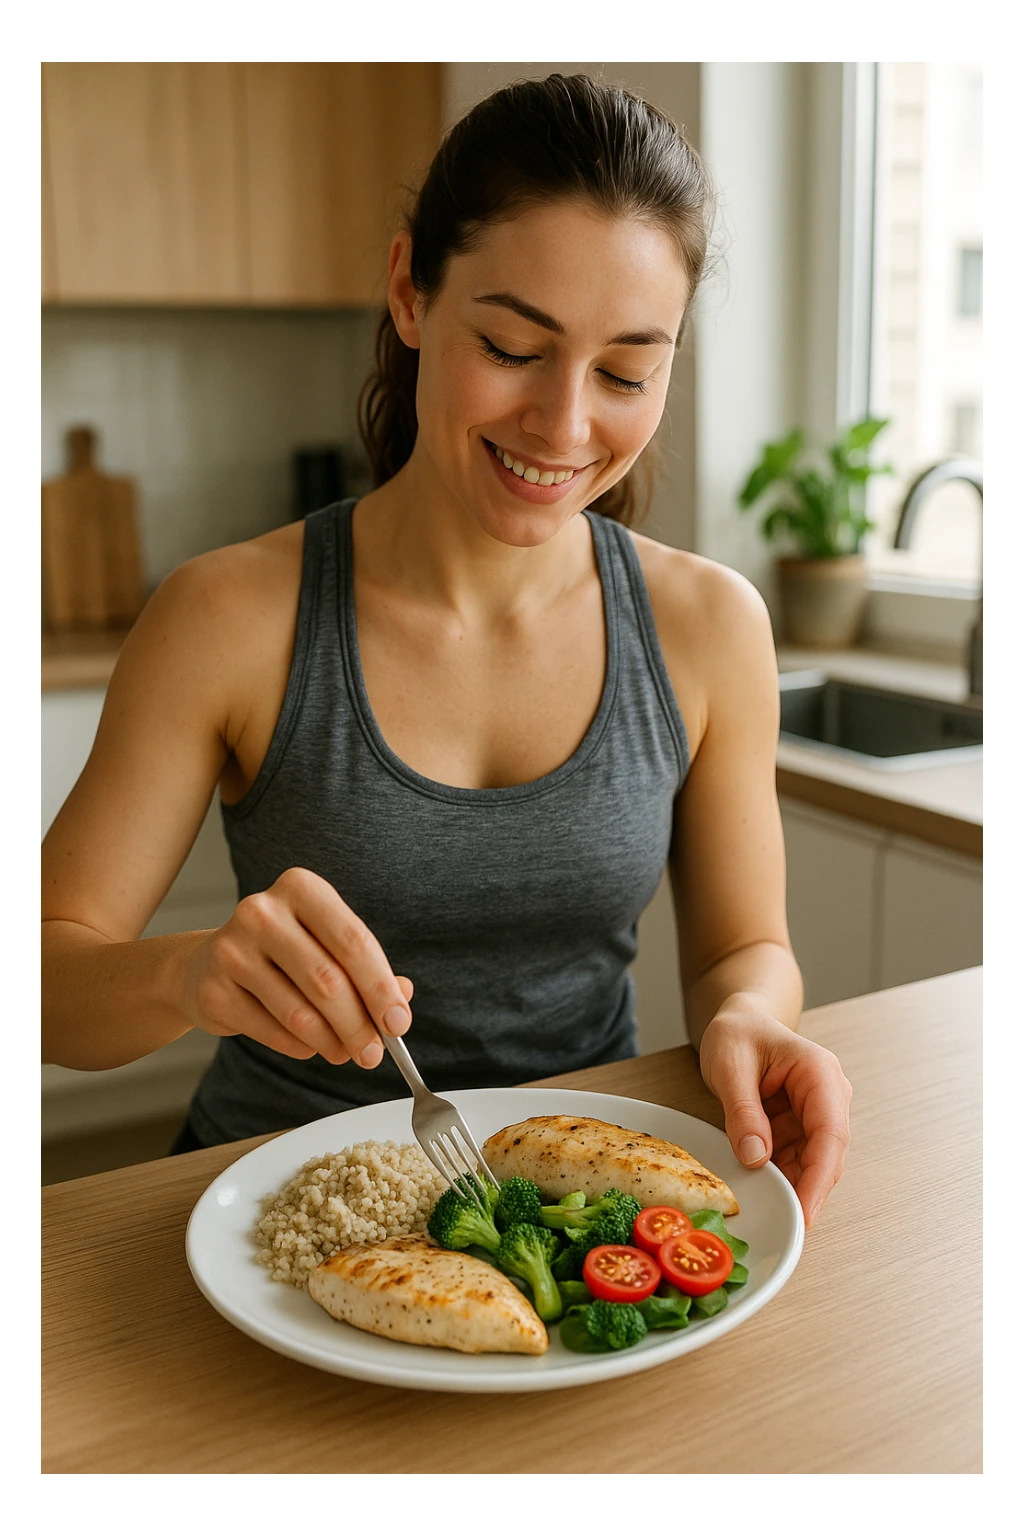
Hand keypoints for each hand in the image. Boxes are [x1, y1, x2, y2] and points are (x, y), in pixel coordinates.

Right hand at [181, 867, 411, 1068]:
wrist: (209, 964)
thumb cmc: (285, 953)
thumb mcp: (328, 947)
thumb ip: (367, 971)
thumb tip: (401, 1001)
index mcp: (301, 888)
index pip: (353, 941)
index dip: (381, 987)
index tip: (399, 1023)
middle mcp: (263, 912)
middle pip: (328, 981)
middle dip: (359, 1025)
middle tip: (374, 1054)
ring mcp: (232, 950)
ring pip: (300, 1013)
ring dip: (332, 1043)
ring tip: (346, 1053)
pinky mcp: (214, 990)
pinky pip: (272, 1032)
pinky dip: (301, 1047)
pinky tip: (310, 1045)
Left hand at [697, 1004, 851, 1228]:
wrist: (740, 1022)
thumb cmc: (738, 1033)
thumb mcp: (729, 1065)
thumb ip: (743, 1110)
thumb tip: (757, 1157)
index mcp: (820, 1074)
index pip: (830, 1134)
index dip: (819, 1178)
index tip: (804, 1212)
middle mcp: (829, 1096)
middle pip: (827, 1155)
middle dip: (807, 1190)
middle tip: (783, 1225)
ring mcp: (818, 1114)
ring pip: (813, 1163)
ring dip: (792, 1186)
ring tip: (767, 1210)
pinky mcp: (802, 1128)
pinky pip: (796, 1160)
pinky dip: (780, 1176)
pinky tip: (763, 1191)